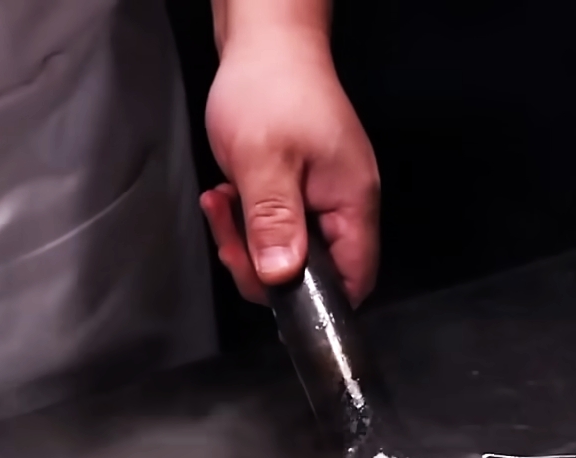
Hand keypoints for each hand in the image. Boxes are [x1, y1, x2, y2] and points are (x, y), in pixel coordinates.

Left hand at [200, 26, 377, 305]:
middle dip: (261, 262)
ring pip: (286, 251)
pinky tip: (228, 195)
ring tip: (223, 202)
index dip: (312, 297)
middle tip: (230, 233)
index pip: (352, 281)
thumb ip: (274, 222)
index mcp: (352, 203)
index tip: (267, 282)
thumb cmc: (272, 87)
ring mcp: (321, 199)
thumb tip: (281, 276)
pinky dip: (246, 220)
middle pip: (313, 273)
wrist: (264, 42)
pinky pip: (275, 227)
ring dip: (247, 238)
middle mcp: (343, 206)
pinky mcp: (299, 190)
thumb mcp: (264, 160)